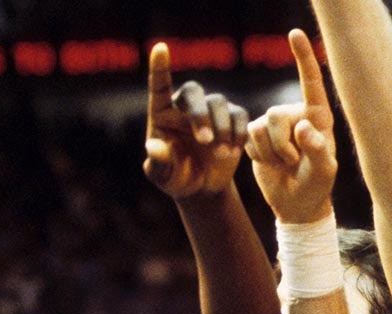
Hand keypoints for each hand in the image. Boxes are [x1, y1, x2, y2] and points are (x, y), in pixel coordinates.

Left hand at [143, 43, 249, 198]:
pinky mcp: (232, 118)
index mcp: (162, 114)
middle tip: (205, 140)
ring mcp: (210, 110)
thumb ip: (157, 163)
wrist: (202, 188)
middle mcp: (185, 107)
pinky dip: (237, 132)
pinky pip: (239, 115)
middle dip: (200, 114)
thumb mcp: (163, 176)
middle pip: (194, 92)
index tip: (160, 48)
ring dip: (222, 128)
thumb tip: (152, 146)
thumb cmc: (176, 178)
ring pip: (219, 103)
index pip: (159, 86)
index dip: (160, 67)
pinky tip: (233, 150)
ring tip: (220, 154)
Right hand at [245, 30, 337, 223]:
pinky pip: (246, 137)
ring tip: (284, 165)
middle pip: (276, 114)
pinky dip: (257, 155)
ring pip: (259, 127)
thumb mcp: (324, 171)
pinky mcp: (255, 137)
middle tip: (293, 163)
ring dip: (269, 152)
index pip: (311, 82)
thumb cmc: (317, 185)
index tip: (294, 34)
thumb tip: (304, 127)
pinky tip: (270, 164)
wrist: (295, 204)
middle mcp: (295, 115)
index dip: (302, 57)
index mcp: (318, 116)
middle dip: (281, 144)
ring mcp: (274, 126)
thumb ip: (317, 148)